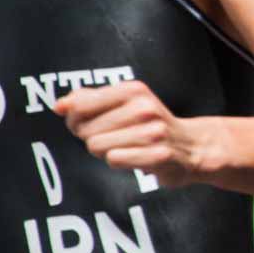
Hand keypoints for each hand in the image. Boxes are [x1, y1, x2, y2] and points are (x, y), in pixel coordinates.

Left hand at [55, 80, 210, 187]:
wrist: (193, 146)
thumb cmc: (152, 125)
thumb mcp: (124, 102)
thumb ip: (88, 99)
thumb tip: (60, 106)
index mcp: (134, 90)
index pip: (79, 105)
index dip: (76, 119)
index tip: (88, 123)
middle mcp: (144, 108)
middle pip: (85, 129)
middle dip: (93, 137)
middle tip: (115, 138)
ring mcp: (154, 132)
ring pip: (96, 146)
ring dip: (106, 151)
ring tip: (127, 147)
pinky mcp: (159, 155)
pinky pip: (114, 159)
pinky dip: (119, 161)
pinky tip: (135, 157)